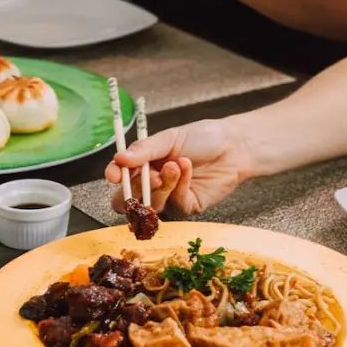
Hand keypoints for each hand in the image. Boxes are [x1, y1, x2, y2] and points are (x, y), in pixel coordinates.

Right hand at [105, 120, 251, 215]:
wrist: (234, 147)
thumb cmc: (202, 138)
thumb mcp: (169, 138)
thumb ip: (144, 150)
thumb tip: (120, 158)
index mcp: (144, 165)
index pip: (120, 177)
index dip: (114, 177)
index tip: (113, 175)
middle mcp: (152, 184)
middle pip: (128, 201)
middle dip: (134, 191)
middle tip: (149, 176)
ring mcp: (168, 198)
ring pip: (151, 205)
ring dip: (162, 186)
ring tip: (175, 165)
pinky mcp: (186, 207)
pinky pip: (174, 205)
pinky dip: (180, 186)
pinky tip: (187, 169)